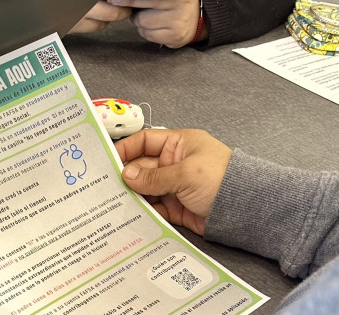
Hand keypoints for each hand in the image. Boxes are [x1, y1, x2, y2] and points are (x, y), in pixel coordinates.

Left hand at [107, 0, 201, 47]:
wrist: (192, 19)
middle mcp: (185, 2)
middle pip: (151, 1)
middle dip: (132, 0)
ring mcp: (180, 20)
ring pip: (144, 19)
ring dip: (136, 17)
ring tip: (141, 12)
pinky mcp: (174, 36)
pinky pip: (146, 32)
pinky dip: (143, 28)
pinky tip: (149, 23)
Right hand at [113, 129, 231, 234]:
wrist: (248, 211)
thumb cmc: (223, 181)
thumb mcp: (186, 173)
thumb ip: (154, 176)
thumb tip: (127, 176)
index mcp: (179, 145)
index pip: (146, 141)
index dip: (127, 149)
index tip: (109, 160)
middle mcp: (174, 164)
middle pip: (142, 167)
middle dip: (126, 175)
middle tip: (106, 185)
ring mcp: (174, 186)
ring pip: (145, 189)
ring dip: (132, 194)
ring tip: (113, 201)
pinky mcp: (176, 207)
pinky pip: (154, 207)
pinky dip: (142, 211)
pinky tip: (129, 213)